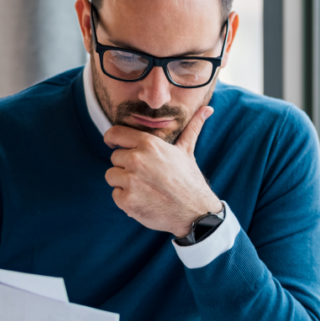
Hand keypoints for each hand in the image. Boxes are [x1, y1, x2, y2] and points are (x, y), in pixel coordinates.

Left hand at [104, 105, 222, 236]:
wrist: (195, 212)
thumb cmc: (190, 181)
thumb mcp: (187, 151)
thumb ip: (192, 128)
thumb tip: (208, 108)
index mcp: (149, 144)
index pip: (115, 133)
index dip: (112, 139)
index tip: (113, 144)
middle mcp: (137, 160)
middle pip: (115, 158)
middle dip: (126, 166)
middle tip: (145, 175)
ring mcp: (131, 181)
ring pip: (111, 176)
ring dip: (123, 183)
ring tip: (144, 188)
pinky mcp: (127, 200)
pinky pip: (115, 195)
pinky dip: (126, 200)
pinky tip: (143, 200)